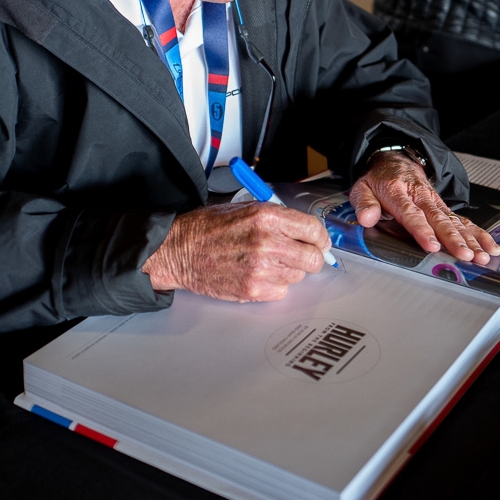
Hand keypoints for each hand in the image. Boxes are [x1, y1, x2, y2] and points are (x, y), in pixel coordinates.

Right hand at [142, 202, 330, 301]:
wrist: (179, 250)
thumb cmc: (208, 228)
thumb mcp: (246, 208)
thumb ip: (279, 219)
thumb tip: (308, 232)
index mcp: (267, 217)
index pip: (314, 230)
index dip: (320, 238)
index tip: (318, 242)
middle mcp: (268, 242)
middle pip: (313, 259)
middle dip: (311, 257)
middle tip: (301, 256)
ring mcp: (261, 269)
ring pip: (298, 276)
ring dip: (289, 271)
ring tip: (267, 262)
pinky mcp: (253, 289)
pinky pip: (281, 291)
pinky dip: (274, 285)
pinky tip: (257, 274)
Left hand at [348, 153, 499, 264]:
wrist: (396, 161)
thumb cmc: (380, 180)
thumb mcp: (362, 187)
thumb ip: (364, 204)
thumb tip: (367, 218)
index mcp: (399, 193)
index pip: (412, 214)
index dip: (422, 230)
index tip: (431, 245)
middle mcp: (421, 197)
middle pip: (440, 220)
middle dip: (454, 239)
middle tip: (465, 255)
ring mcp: (436, 202)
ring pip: (455, 221)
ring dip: (470, 239)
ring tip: (481, 256)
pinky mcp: (445, 208)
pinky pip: (464, 221)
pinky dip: (479, 234)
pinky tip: (489, 247)